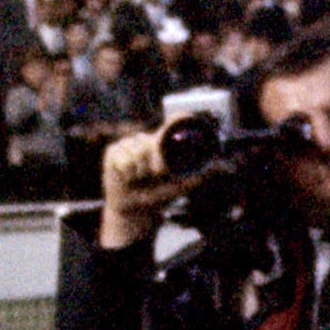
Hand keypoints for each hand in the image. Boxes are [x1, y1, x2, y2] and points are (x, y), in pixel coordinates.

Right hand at [97, 123, 197, 248]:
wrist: (136, 210)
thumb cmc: (158, 195)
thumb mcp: (179, 186)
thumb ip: (195, 177)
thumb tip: (216, 167)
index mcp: (162, 143)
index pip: (171, 124)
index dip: (177, 120)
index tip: (181, 120)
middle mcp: (145, 139)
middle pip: (153, 143)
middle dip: (157, 163)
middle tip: (156, 175)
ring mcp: (128, 144)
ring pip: (138, 152)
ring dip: (141, 171)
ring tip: (140, 178)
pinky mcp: (113, 151)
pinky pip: (124, 159)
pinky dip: (128, 172)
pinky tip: (128, 177)